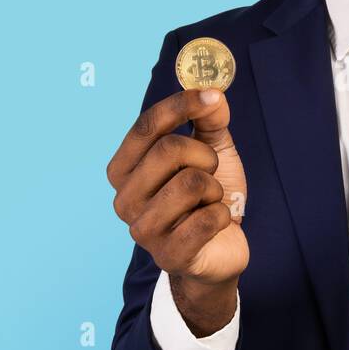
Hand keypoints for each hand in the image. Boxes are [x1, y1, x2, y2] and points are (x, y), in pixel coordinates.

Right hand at [106, 88, 247, 333]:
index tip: (213, 96)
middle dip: (205, 157)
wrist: (221, 250)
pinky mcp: (168, 256)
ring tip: (210, 203)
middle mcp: (124, 199)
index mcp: (124, 169)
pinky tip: (216, 225)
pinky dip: (224, 216)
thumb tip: (214, 93)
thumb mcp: (211, 151)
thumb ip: (209, 121)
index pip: (147, 126)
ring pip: (192, 183)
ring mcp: (142, 230)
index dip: (181, 105)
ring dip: (215, 190)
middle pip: (170, 150)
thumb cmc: (207, 198)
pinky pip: (209, 218)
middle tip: (211, 173)